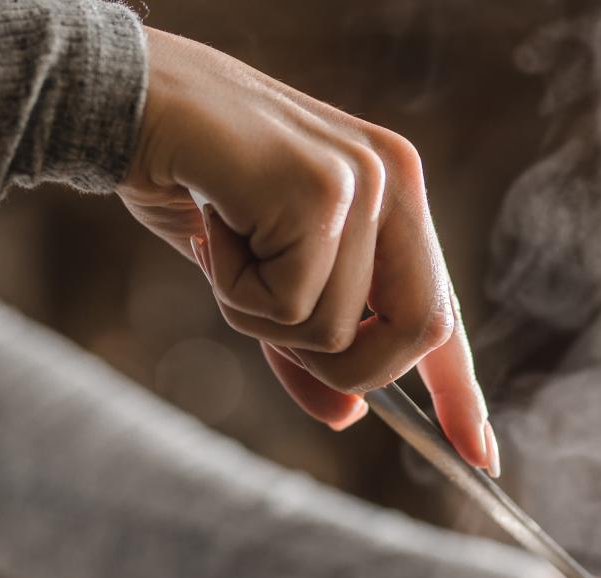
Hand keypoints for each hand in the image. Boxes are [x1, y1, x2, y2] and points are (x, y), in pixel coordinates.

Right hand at [117, 28, 495, 473]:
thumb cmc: (188, 178)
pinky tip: (209, 226)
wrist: (118, 97)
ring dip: (258, 316)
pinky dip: (233, 290)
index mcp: (396, 194)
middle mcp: (396, 179)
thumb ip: (306, 341)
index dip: (460, 390)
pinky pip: (289, 306)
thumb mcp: (256, 276)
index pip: (442, 308)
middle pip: (418, 334)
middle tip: (266, 323)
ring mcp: (364, 179)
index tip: (481, 456)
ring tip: (222, 244)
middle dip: (345, 366)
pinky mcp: (321, 190)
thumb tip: (346, 415)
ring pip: (338, 332)